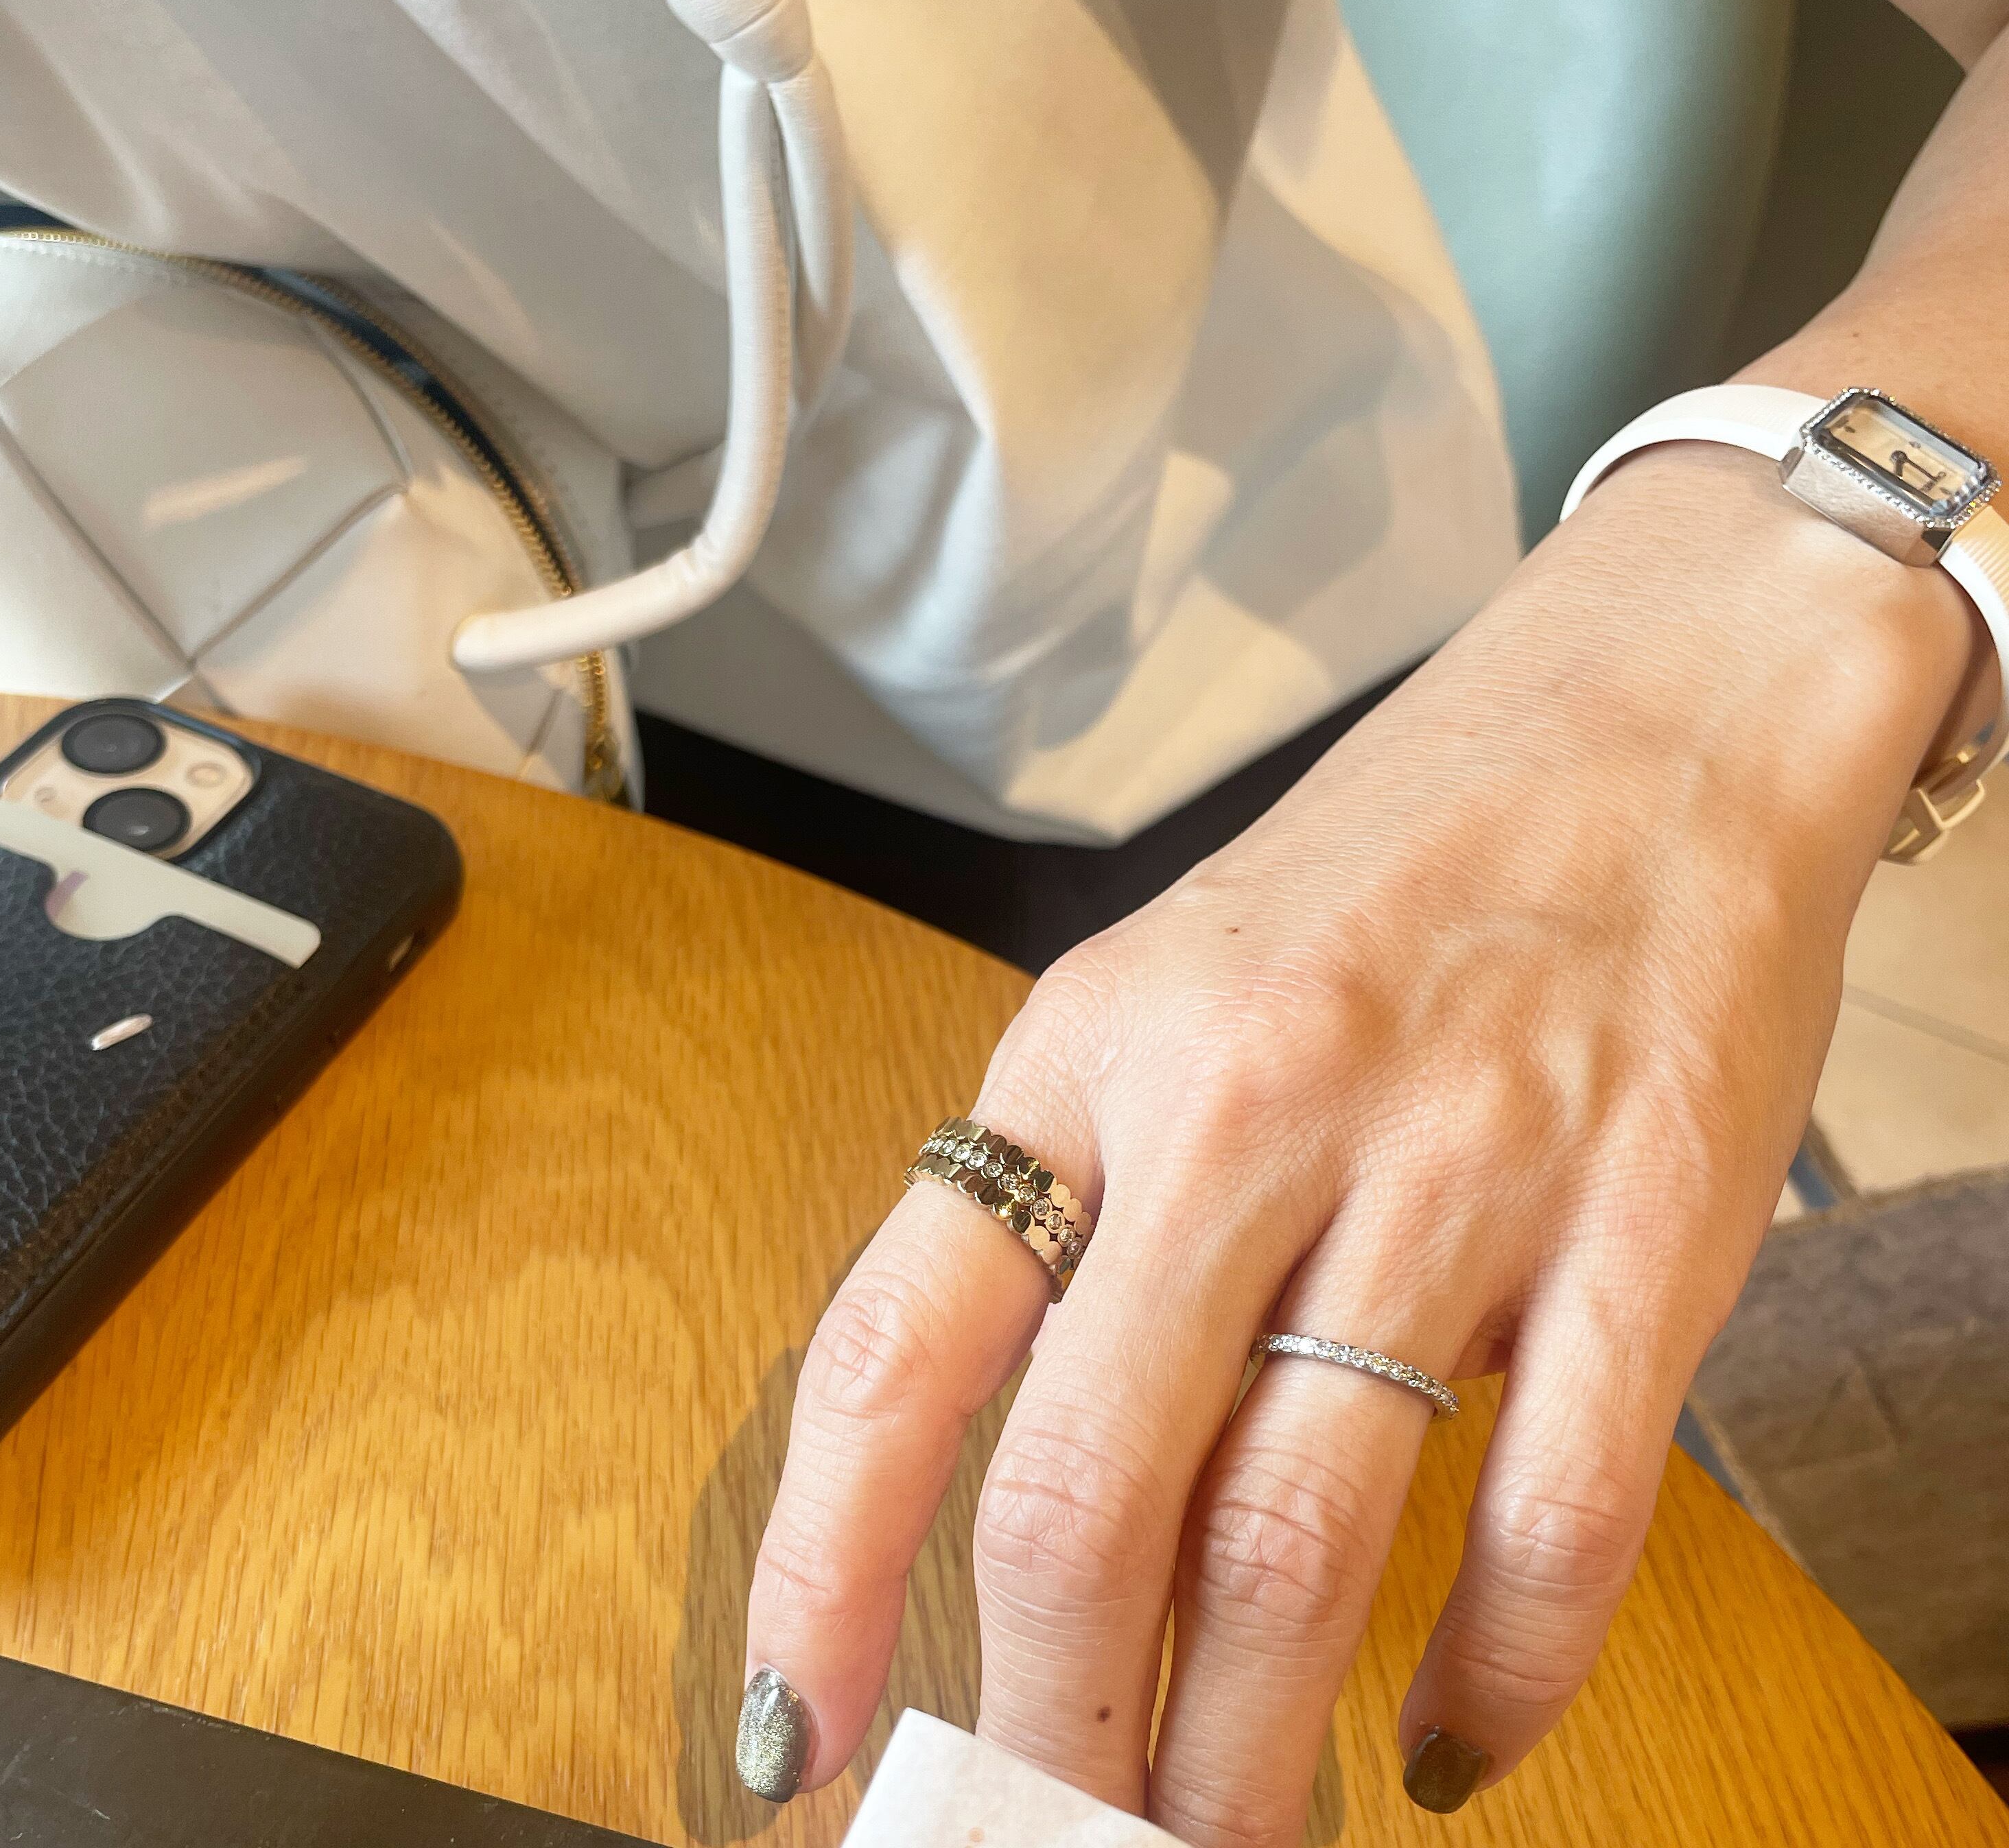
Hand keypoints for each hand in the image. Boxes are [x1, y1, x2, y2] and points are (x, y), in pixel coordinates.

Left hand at [736, 444, 1976, 1838]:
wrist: (1653, 711)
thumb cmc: (1395, 863)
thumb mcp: (1172, 993)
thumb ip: (1093, 1212)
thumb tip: (1031, 1494)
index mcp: (1092, 1047)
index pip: (896, 1349)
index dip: (818, 1577)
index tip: (792, 1743)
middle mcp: (1243, 1104)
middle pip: (1087, 1495)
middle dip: (1046, 1730)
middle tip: (1045, 1841)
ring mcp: (1448, 1163)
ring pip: (1295, 1542)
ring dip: (1238, 1751)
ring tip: (1212, 1841)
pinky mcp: (1641, 1222)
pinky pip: (1549, 1522)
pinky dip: (1495, 1685)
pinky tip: (1450, 1747)